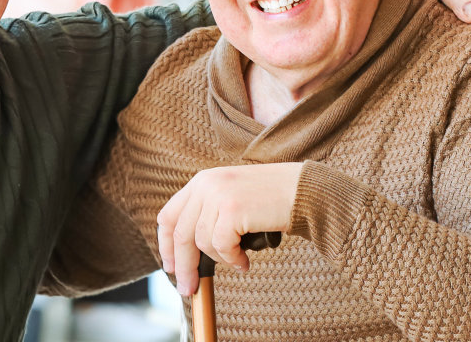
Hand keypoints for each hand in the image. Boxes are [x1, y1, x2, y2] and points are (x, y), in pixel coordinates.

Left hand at [156, 163, 304, 296]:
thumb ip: (209, 216)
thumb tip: (188, 254)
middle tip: (188, 289)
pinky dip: (232, 259)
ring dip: (220, 260)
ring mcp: (218, 194)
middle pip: (180, 234)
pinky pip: (221, 247)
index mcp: (202, 181)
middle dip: (184, 266)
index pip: (169, 216)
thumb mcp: (232, 200)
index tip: (172, 268)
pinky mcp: (232, 208)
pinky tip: (245, 261)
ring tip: (239, 261)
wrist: (304, 191)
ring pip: (203, 243)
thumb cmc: (272, 201)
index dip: (166, 245)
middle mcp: (205, 184)